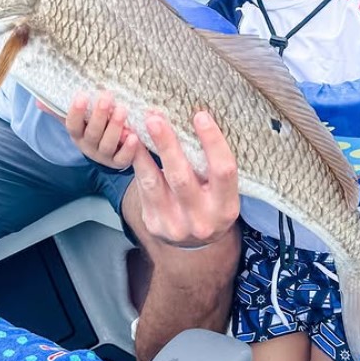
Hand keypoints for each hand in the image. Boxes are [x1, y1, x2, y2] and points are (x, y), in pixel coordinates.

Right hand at [65, 91, 136, 169]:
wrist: (106, 154)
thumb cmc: (90, 129)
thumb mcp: (76, 120)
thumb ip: (59, 110)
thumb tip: (38, 101)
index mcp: (77, 134)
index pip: (72, 124)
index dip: (76, 111)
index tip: (82, 95)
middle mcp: (88, 146)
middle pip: (92, 132)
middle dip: (99, 115)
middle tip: (107, 97)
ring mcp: (103, 156)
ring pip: (107, 144)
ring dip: (115, 127)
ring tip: (122, 110)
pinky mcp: (118, 162)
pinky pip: (122, 159)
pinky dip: (128, 149)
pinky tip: (134, 136)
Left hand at [132, 111, 239, 247]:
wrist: (195, 245)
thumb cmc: (211, 204)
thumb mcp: (221, 191)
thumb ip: (211, 165)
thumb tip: (194, 119)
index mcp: (226, 208)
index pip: (223, 170)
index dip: (212, 142)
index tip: (200, 115)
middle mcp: (202, 220)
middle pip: (182, 177)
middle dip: (167, 145)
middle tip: (155, 119)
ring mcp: (175, 225)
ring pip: (155, 183)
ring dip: (144, 152)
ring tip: (137, 128)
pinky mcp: (154, 224)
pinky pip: (143, 188)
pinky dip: (137, 163)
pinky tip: (133, 144)